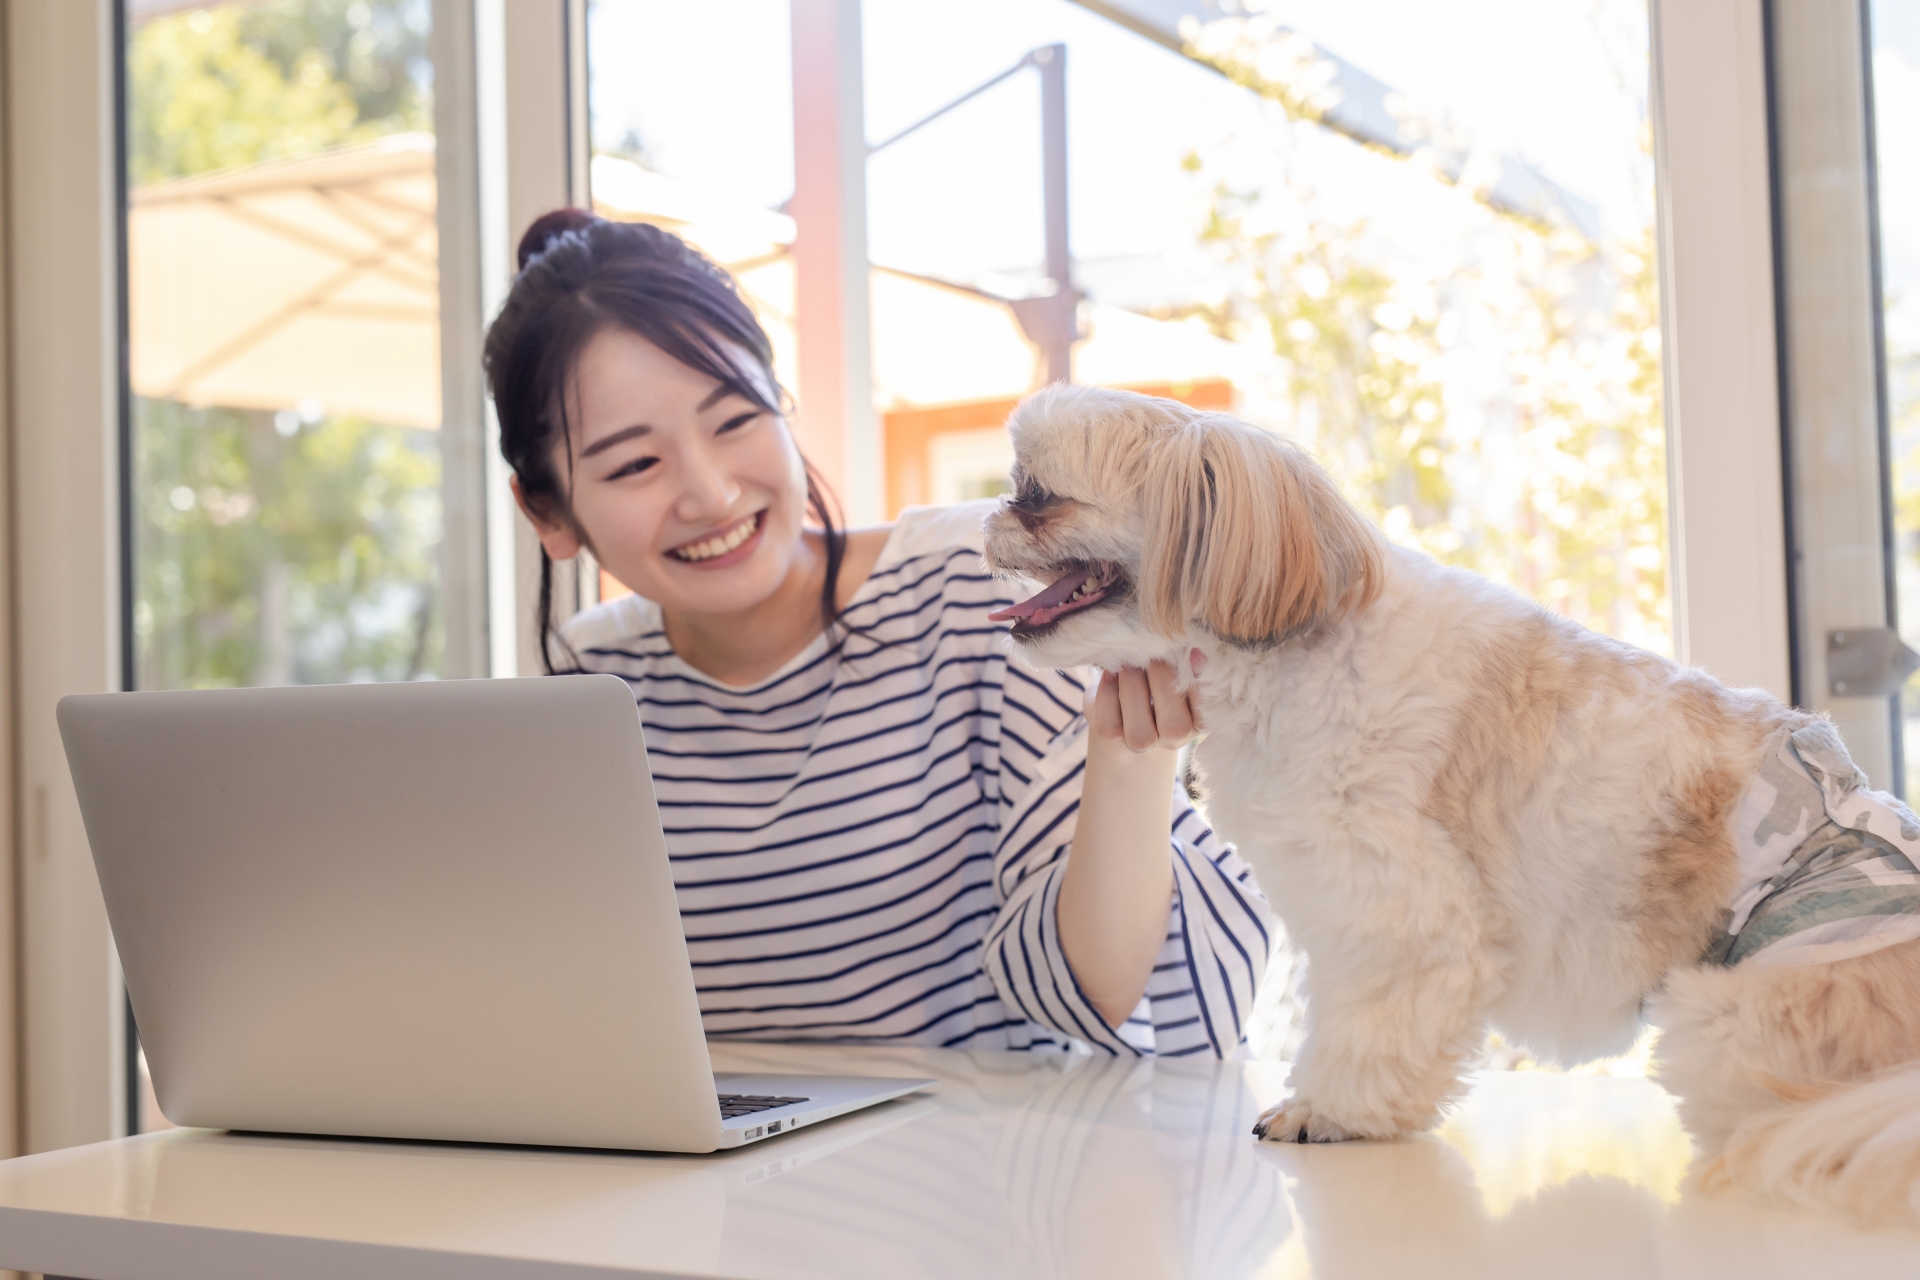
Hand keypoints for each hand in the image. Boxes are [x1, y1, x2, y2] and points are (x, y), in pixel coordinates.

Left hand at [1088, 650, 1206, 752]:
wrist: (1121, 698)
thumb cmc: (1157, 677)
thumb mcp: (1175, 671)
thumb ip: (1184, 665)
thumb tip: (1190, 646)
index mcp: (1195, 722)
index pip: (1204, 714)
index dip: (1199, 686)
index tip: (1193, 653)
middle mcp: (1172, 738)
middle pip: (1174, 726)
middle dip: (1164, 685)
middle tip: (1154, 657)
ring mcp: (1141, 742)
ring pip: (1140, 732)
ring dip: (1134, 690)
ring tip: (1129, 664)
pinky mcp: (1111, 735)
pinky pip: (1109, 724)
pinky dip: (1108, 694)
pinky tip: (1110, 673)